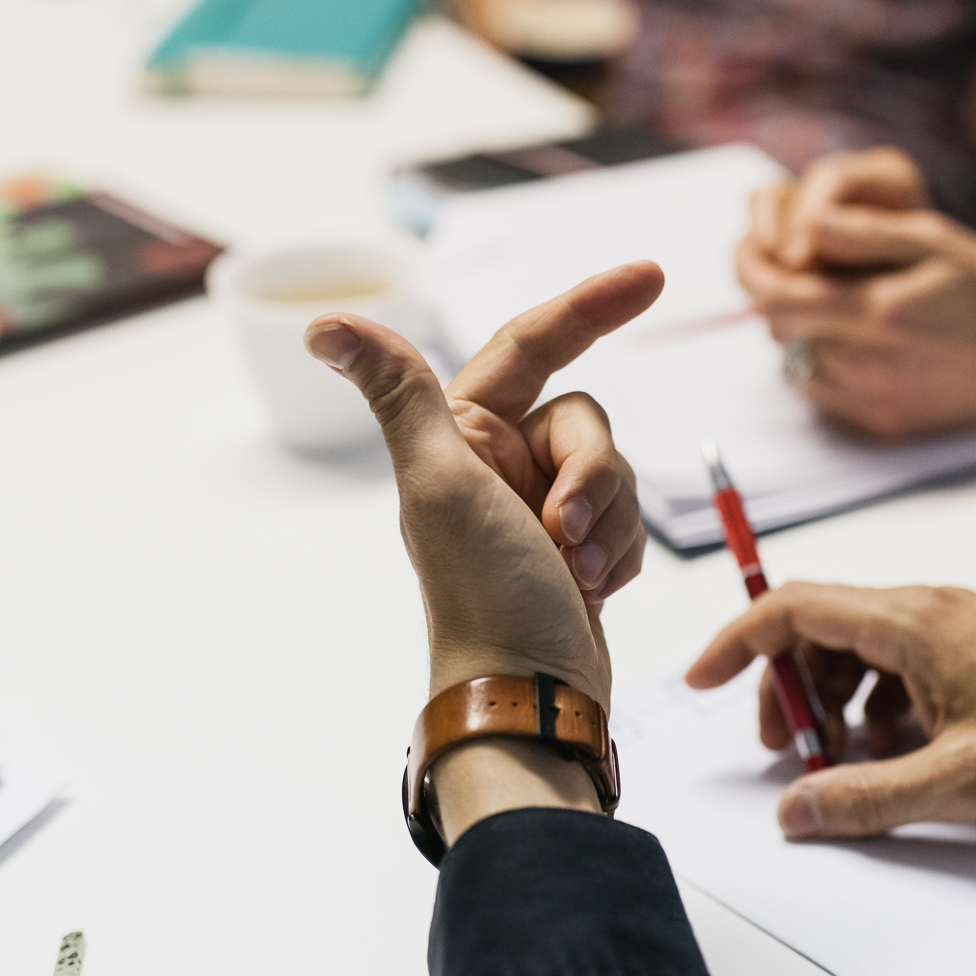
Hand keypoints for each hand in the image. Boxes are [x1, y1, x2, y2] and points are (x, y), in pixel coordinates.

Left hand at [306, 261, 663, 840]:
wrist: (528, 699)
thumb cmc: (483, 597)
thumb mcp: (442, 483)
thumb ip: (400, 393)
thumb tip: (324, 323)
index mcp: (459, 434)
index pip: (532, 345)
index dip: (591, 307)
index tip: (651, 276)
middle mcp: (497, 464)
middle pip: (587, 419)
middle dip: (591, 479)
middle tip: (559, 533)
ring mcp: (539, 509)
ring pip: (618, 472)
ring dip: (607, 525)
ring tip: (571, 575)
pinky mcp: (576, 550)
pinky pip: (628, 520)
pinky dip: (619, 554)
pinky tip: (588, 591)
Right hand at [686, 583, 975, 839]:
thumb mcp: (958, 780)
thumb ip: (865, 796)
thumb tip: (795, 811)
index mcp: (911, 621)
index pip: (792, 607)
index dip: (736, 643)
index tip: (702, 681)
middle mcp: (926, 609)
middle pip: (819, 630)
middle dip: (787, 690)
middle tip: (790, 752)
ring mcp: (953, 627)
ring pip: (857, 650)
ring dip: (833, 703)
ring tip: (847, 761)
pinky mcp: (975, 650)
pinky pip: (898, 666)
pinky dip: (877, 706)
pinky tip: (899, 754)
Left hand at [737, 151, 975, 442]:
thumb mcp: (937, 240)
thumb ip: (865, 232)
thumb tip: (808, 223)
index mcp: (876, 313)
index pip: (774, 297)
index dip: (750, 270)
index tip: (751, 249)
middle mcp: (866, 366)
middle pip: (779, 330)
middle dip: (780, 296)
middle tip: (802, 271)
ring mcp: (871, 402)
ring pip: (797, 362)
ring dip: (804, 332)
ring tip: (846, 307)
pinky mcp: (879, 426)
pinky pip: (822, 394)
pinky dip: (825, 366)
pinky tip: (863, 345)